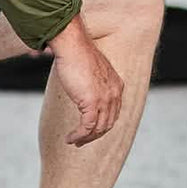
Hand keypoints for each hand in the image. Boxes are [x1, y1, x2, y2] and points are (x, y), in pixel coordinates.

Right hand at [47, 19, 123, 146]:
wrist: (73, 46)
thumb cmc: (77, 53)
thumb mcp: (90, 69)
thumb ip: (92, 81)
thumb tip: (82, 86)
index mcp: (116, 85)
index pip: (113, 111)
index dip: (103, 123)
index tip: (91, 129)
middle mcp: (114, 94)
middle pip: (108, 122)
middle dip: (96, 134)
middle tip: (82, 140)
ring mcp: (104, 99)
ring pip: (99, 128)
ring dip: (86, 138)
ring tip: (75, 141)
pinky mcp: (92, 103)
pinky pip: (87, 127)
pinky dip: (79, 135)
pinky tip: (70, 138)